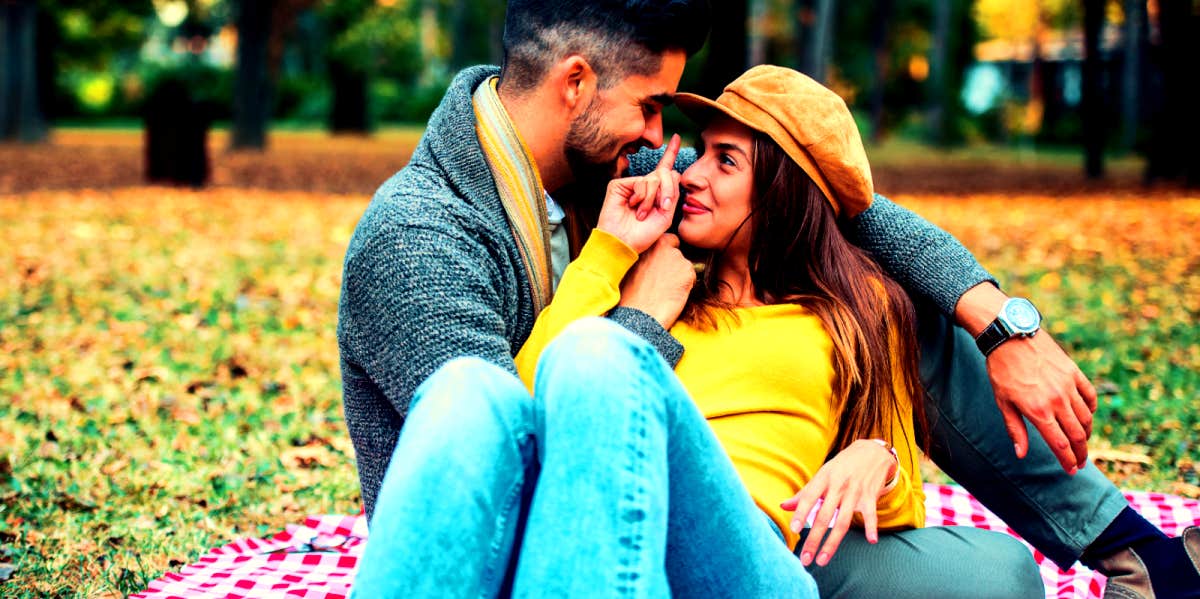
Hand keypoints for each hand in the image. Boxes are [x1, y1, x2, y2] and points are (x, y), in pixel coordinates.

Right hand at [596, 134, 681, 252]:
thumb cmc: (643, 234)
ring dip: (652, 199)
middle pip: (665, 174)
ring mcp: (631, 184)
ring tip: (642, 213)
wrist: (623, 243)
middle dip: (668, 190)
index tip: (678, 138)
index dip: (671, 153)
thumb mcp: (665, 217)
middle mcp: (644, 186)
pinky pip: (641, 182)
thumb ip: (673, 195)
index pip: (665, 170)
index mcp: (656, 193)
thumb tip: (673, 172)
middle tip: (663, 207)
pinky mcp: (619, 184)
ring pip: (654, 179)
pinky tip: (632, 206)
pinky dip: (641, 196)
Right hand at [617, 234, 693, 328]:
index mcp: (649, 243)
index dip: (666, 255)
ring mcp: (676, 257)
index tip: (660, 268)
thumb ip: (647, 257)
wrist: (639, 315)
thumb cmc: (631, 295)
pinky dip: (687, 286)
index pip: (668, 240)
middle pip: (677, 253)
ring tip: (665, 290)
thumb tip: (658, 259)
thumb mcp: (633, 267)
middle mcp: (663, 245)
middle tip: (663, 282)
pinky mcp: (688, 271)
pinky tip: (673, 295)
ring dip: (680, 276)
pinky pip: (692, 277)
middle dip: (673, 265)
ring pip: (685, 266)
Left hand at [780, 440, 897, 566]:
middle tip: (804, 559)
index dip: (801, 513)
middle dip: (813, 539)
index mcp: (823, 479)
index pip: (808, 498)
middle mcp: (838, 486)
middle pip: (824, 516)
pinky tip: (870, 541)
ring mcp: (855, 492)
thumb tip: (784, 506)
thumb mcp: (822, 475)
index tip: (793, 529)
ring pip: (843, 521)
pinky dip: (871, 527)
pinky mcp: (870, 496)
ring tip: (822, 560)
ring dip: (832, 543)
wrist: (871, 452)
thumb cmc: (841, 466)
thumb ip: (805, 493)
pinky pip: (871, 514)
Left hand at [953, 283, 1097, 472]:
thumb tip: (1021, 454)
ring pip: (1086, 418)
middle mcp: (1057, 401)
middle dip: (1081, 453)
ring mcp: (1068, 386)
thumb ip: (1015, 429)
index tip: (1072, 471)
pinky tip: (1086, 416)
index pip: (1060, 445)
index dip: (1068, 461)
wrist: (1010, 336)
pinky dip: (1091, 410)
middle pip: (1078, 435)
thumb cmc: (1001, 370)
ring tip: (1082, 442)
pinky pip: (1089, 396)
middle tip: (1081, 463)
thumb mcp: (1003, 402)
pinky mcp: (1074, 372)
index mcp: (1038, 411)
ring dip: (1086, 434)